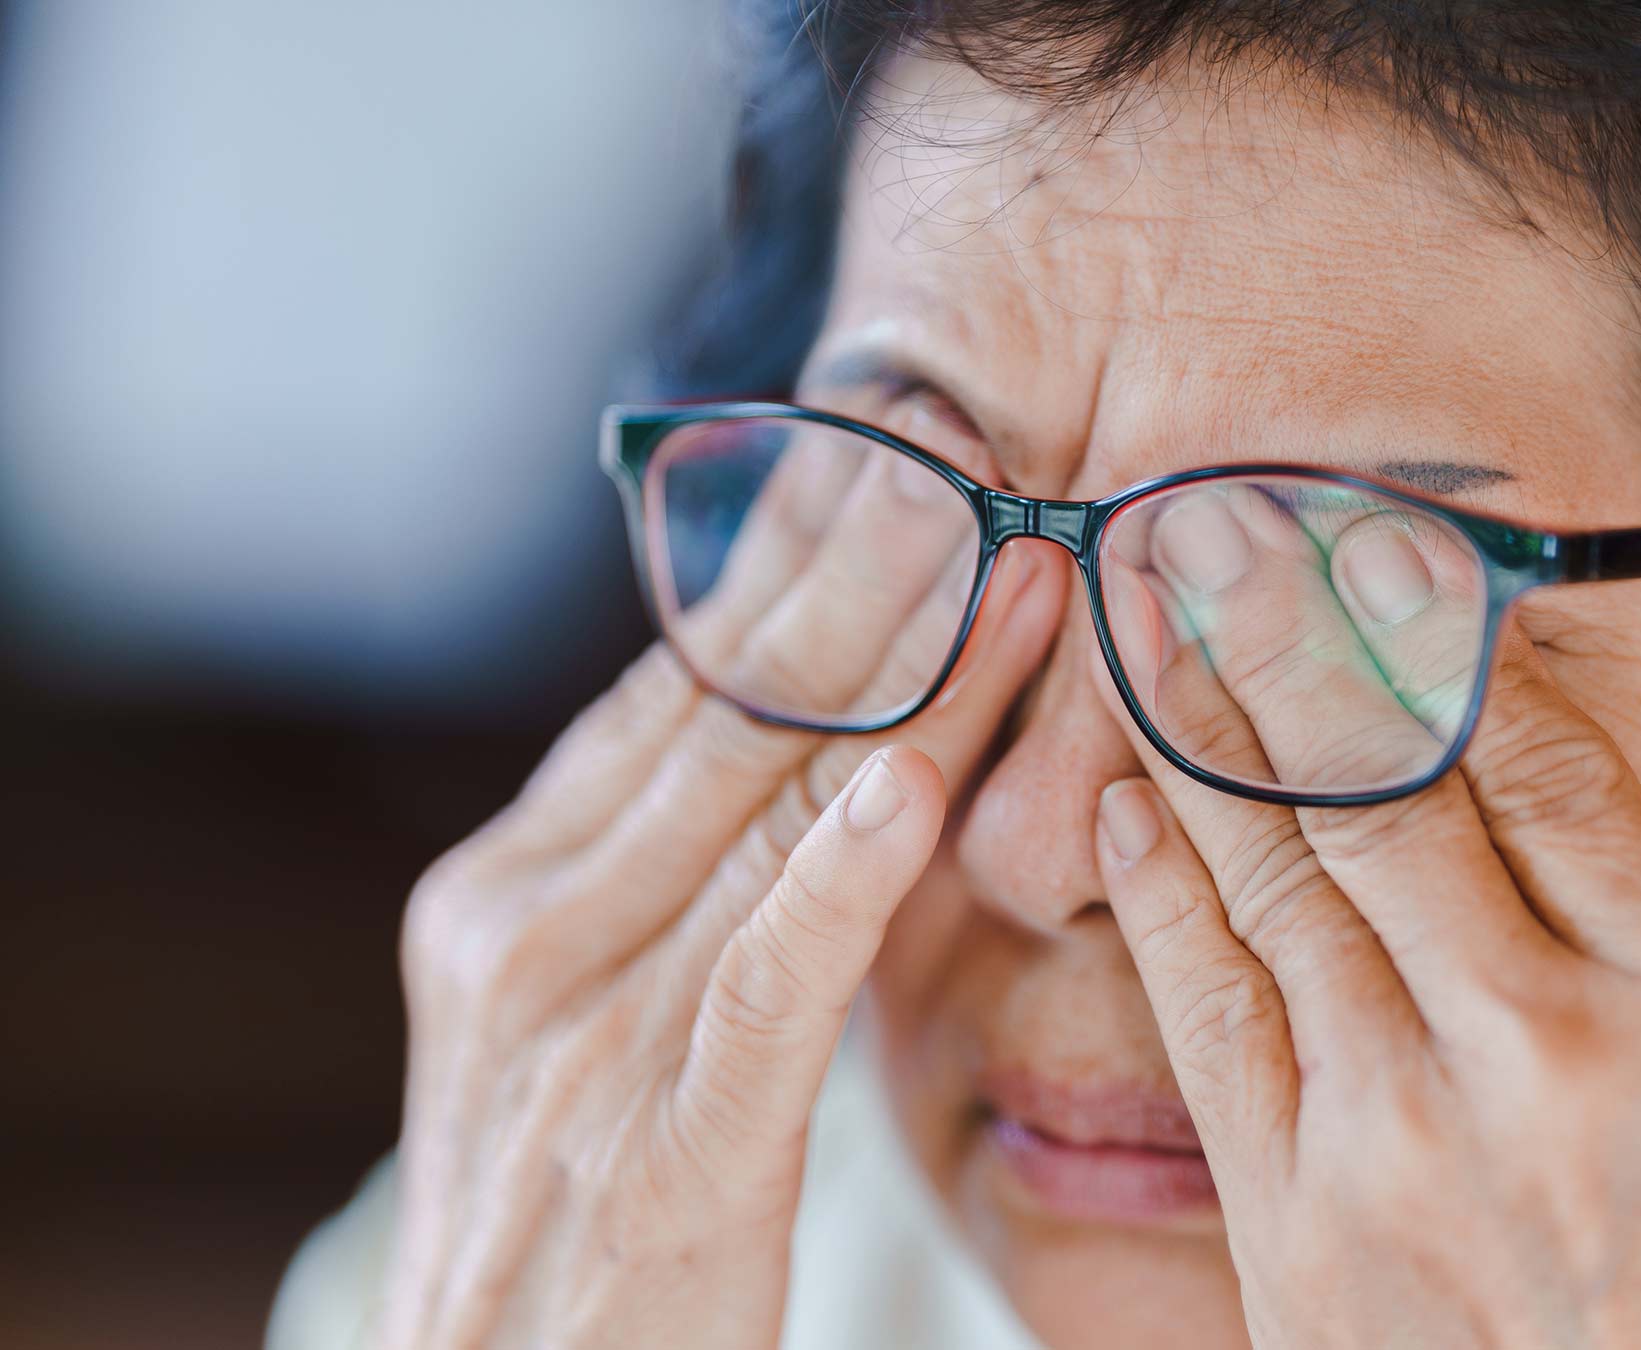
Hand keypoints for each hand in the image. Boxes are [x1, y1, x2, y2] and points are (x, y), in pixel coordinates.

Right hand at [375, 451, 1066, 1347]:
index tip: (905, 450)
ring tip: (1008, 559)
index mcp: (514, 888)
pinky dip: (834, 882)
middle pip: (736, 717)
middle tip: (979, 442)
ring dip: (904, 683)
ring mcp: (590, 1036)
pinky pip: (763, 987)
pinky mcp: (669, 1148)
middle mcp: (533, 932)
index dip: (797, 560)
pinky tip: (910, 788)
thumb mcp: (582, 1013)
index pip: (680, 687)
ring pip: (773, 817)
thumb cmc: (569, 1212)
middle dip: (868, 574)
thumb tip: (790, 744)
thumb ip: (665, 881)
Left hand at [1089, 494, 1640, 1347]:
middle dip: (1292, 633)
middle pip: (1387, 786)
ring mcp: (1395, 1137)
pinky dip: (1161, 897)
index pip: (1557, 773)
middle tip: (1218, 519)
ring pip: (1279, 876)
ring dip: (1206, 726)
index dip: (1460, 643)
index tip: (1396, 549)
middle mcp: (1540, 1053)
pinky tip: (1129, 803)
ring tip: (1150, 608)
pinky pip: (1210, 1017)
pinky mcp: (1294, 1222)